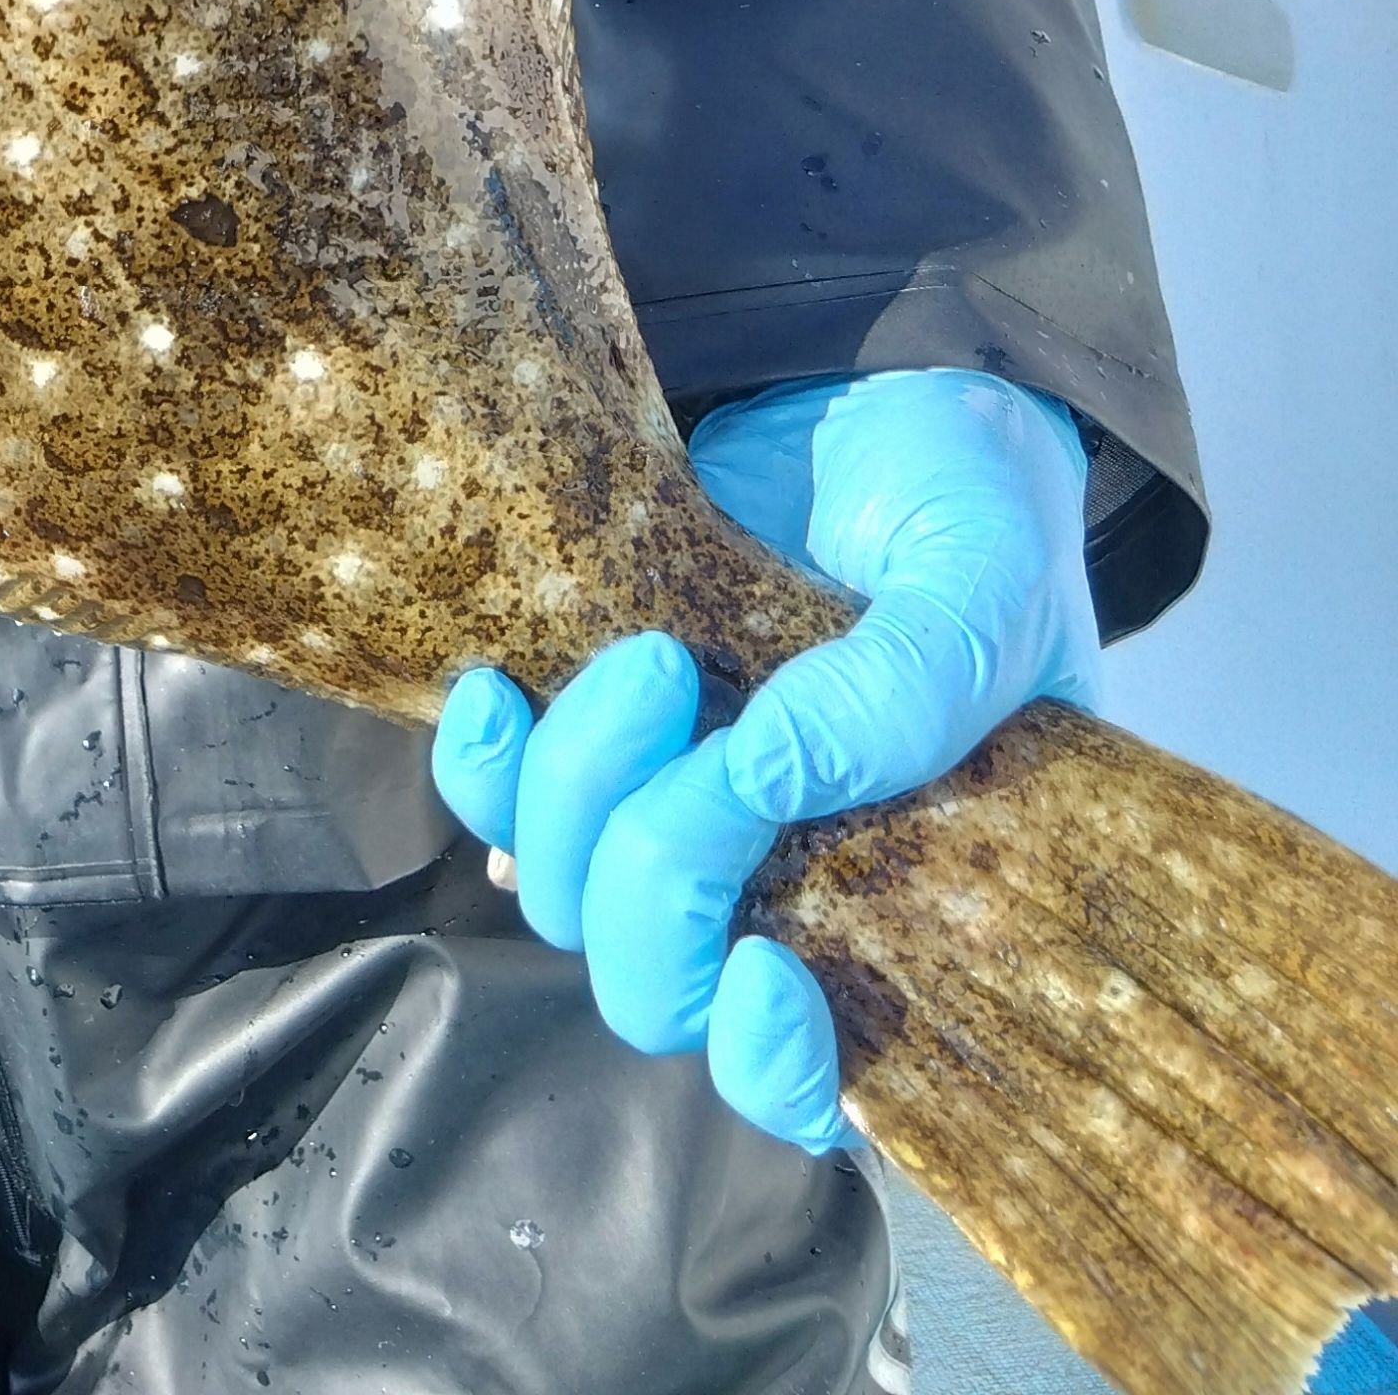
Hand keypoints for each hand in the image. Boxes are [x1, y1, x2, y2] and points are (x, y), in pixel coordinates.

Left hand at [432, 367, 1097, 1148]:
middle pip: (660, 985)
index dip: (775, 1065)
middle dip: (649, 872)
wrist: (880, 389)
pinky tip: (494, 688)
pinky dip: (481, 763)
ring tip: (646, 653)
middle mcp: (786, 882)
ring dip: (568, 789)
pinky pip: (501, 798)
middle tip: (682, 691)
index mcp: (910, 900)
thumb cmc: (974, 501)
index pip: (824, 1080)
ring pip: (566, 894)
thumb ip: (913, 681)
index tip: (766, 964)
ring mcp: (680, 807)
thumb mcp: (988, 575)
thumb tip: (769, 771)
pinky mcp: (599, 730)